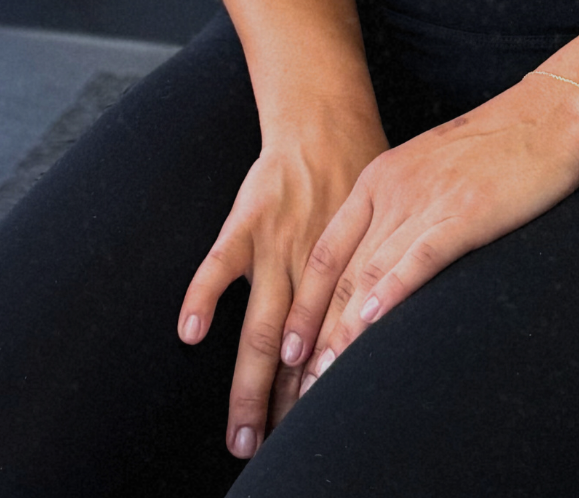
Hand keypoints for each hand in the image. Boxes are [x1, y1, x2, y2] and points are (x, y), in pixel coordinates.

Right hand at [177, 113, 388, 460]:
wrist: (325, 123)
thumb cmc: (357, 181)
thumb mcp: (381, 231)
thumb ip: (375, 275)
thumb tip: (387, 323)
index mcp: (341, 277)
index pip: (329, 350)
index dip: (319, 394)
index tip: (316, 436)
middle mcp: (309, 271)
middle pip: (294, 353)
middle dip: (282, 409)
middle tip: (270, 455)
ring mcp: (276, 249)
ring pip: (260, 328)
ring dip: (251, 383)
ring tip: (242, 434)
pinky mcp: (246, 222)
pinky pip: (220, 262)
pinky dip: (204, 294)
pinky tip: (191, 331)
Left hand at [283, 76, 578, 390]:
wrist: (551, 113)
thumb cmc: (498, 147)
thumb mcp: (432, 171)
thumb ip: (403, 210)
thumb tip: (381, 265)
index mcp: (380, 179)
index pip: (326, 254)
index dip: (302, 307)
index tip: (286, 354)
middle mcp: (393, 190)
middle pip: (341, 275)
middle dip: (316, 336)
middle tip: (296, 387)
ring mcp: (428, 200)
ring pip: (371, 274)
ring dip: (344, 333)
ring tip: (324, 382)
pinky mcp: (465, 212)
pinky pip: (419, 257)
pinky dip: (393, 292)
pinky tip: (374, 324)